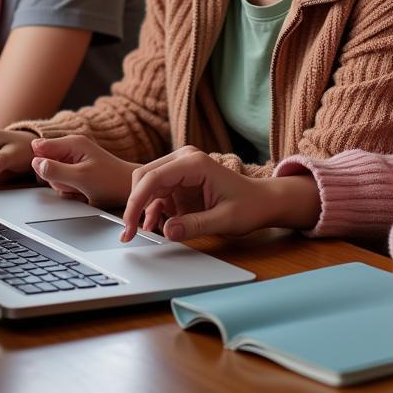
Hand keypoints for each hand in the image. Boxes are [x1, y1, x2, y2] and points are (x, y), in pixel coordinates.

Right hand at [30, 135, 137, 207]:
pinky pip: (61, 181)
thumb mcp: (80, 178)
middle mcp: (71, 148)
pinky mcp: (75, 170)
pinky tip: (82, 190)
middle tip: (74, 182)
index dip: (42, 163)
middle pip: (45, 164)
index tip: (56, 173)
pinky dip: (69, 189)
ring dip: (64, 185)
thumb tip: (35, 163)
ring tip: (81, 186)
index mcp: (72, 142)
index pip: (39, 147)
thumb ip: (56, 170)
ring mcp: (72, 159)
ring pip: (52, 175)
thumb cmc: (109, 181)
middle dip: (56, 178)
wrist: (128, 189)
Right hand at [120, 146, 321, 242]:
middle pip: (145, 177)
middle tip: (129, 233)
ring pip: (148, 184)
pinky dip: (152, 208)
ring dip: (142, 207)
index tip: (129, 225)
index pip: (153, 177)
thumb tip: (167, 231)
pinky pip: (158, 191)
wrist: (262, 201)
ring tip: (139, 233)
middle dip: (133, 204)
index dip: (136, 201)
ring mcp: (181, 167)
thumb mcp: (225, 220)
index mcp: (194, 163)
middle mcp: (184, 159)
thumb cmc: (249, 206)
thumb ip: (195, 225)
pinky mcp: (180, 179)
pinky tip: (154, 226)